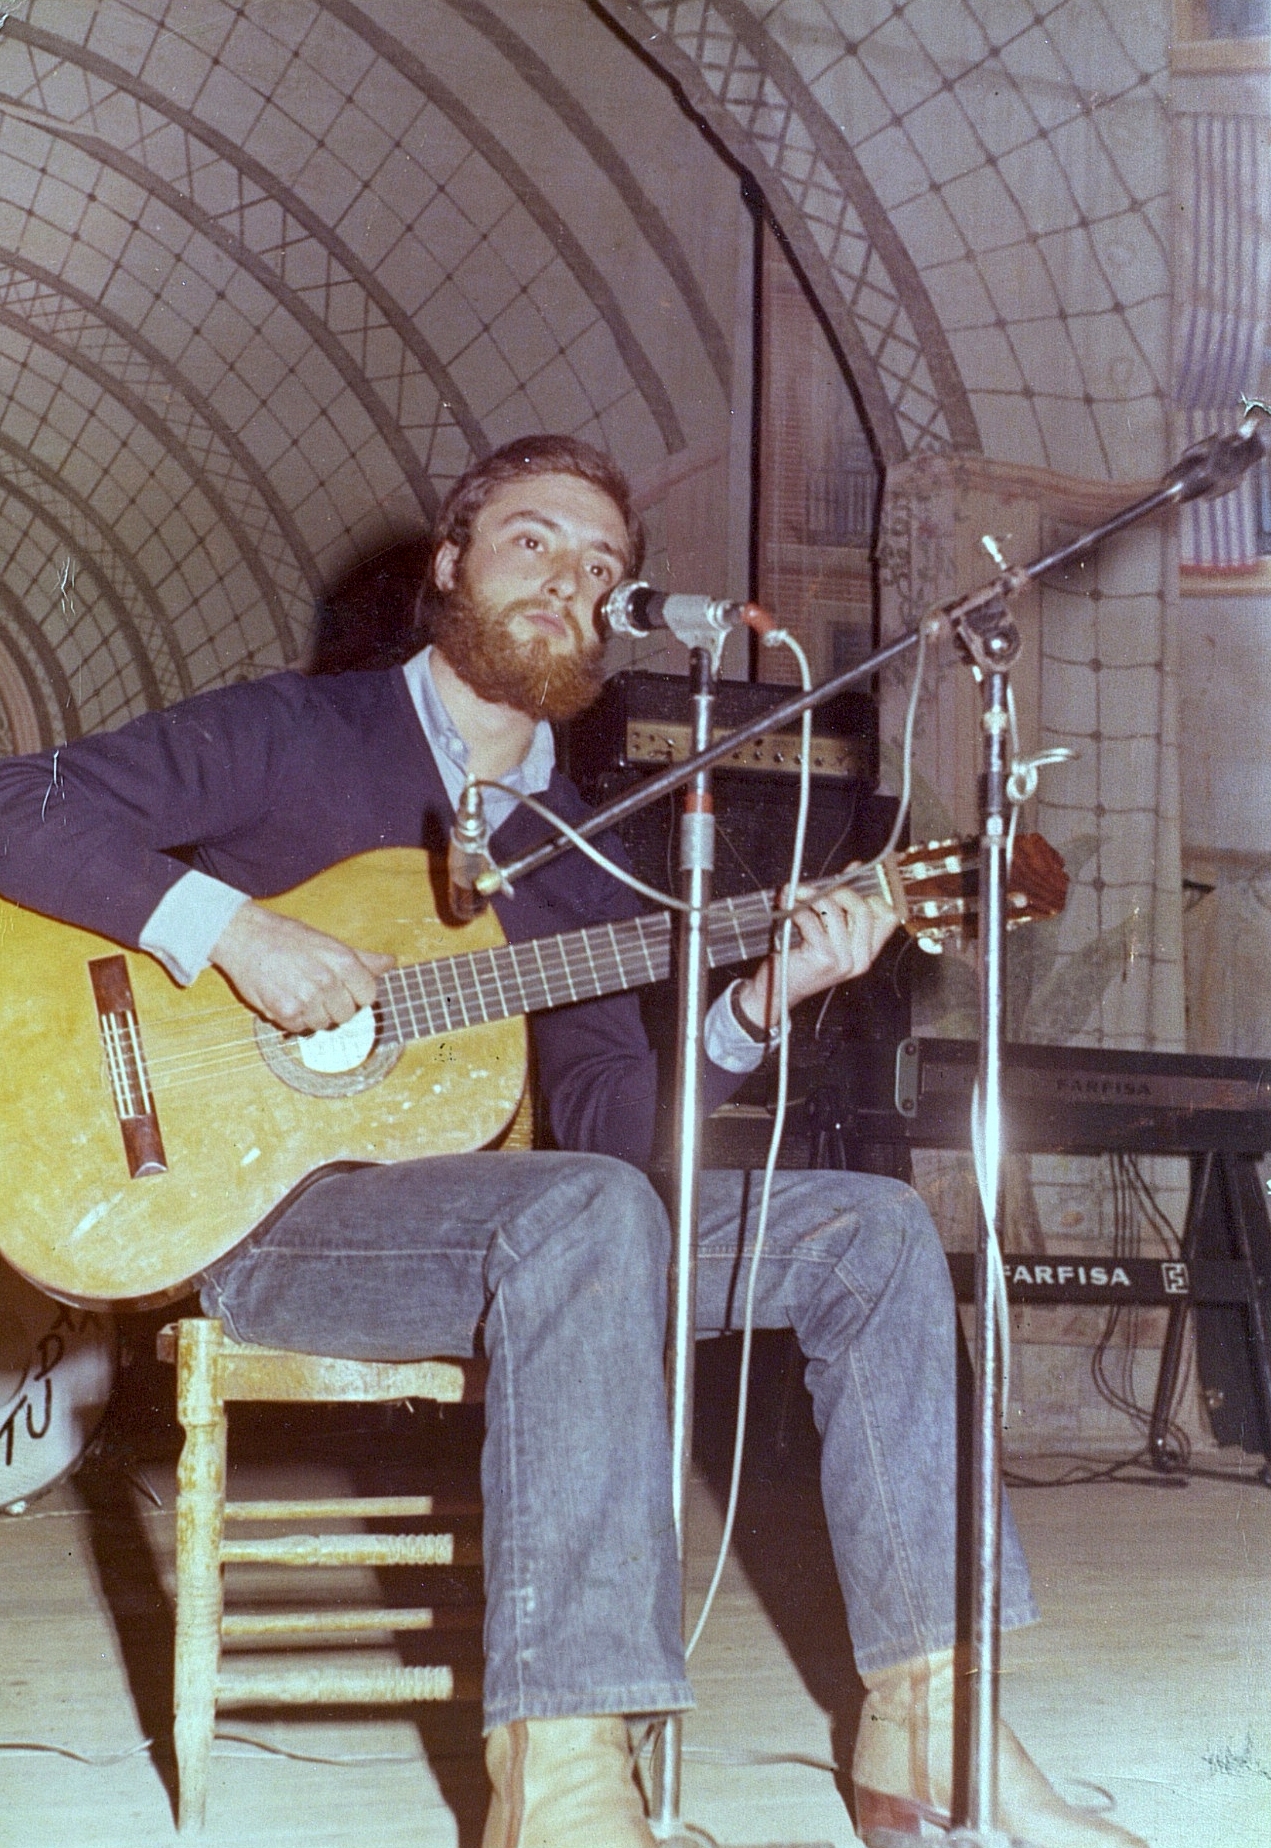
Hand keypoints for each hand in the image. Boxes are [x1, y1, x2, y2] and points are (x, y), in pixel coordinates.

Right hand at [210, 901, 394, 1033]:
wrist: (245, 937)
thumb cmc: (288, 938)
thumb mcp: (329, 942)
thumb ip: (362, 957)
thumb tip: (390, 963)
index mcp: (343, 961)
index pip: (368, 995)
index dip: (356, 994)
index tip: (343, 988)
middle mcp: (327, 980)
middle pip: (347, 1014)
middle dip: (334, 1005)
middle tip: (316, 988)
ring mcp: (307, 997)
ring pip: (324, 1024)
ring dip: (313, 1013)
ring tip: (298, 991)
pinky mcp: (285, 1011)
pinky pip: (300, 1028)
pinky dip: (293, 1018)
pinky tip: (285, 998)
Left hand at [734, 880, 898, 1033]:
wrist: (779, 991)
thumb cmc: (800, 959)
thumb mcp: (827, 932)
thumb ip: (843, 905)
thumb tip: (855, 869)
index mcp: (866, 952)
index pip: (888, 917)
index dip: (871, 891)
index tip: (852, 874)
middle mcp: (860, 959)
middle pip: (864, 910)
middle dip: (839, 890)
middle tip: (814, 887)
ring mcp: (844, 960)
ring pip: (835, 912)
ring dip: (810, 896)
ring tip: (792, 893)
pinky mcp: (824, 958)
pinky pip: (812, 920)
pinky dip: (795, 908)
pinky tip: (785, 905)